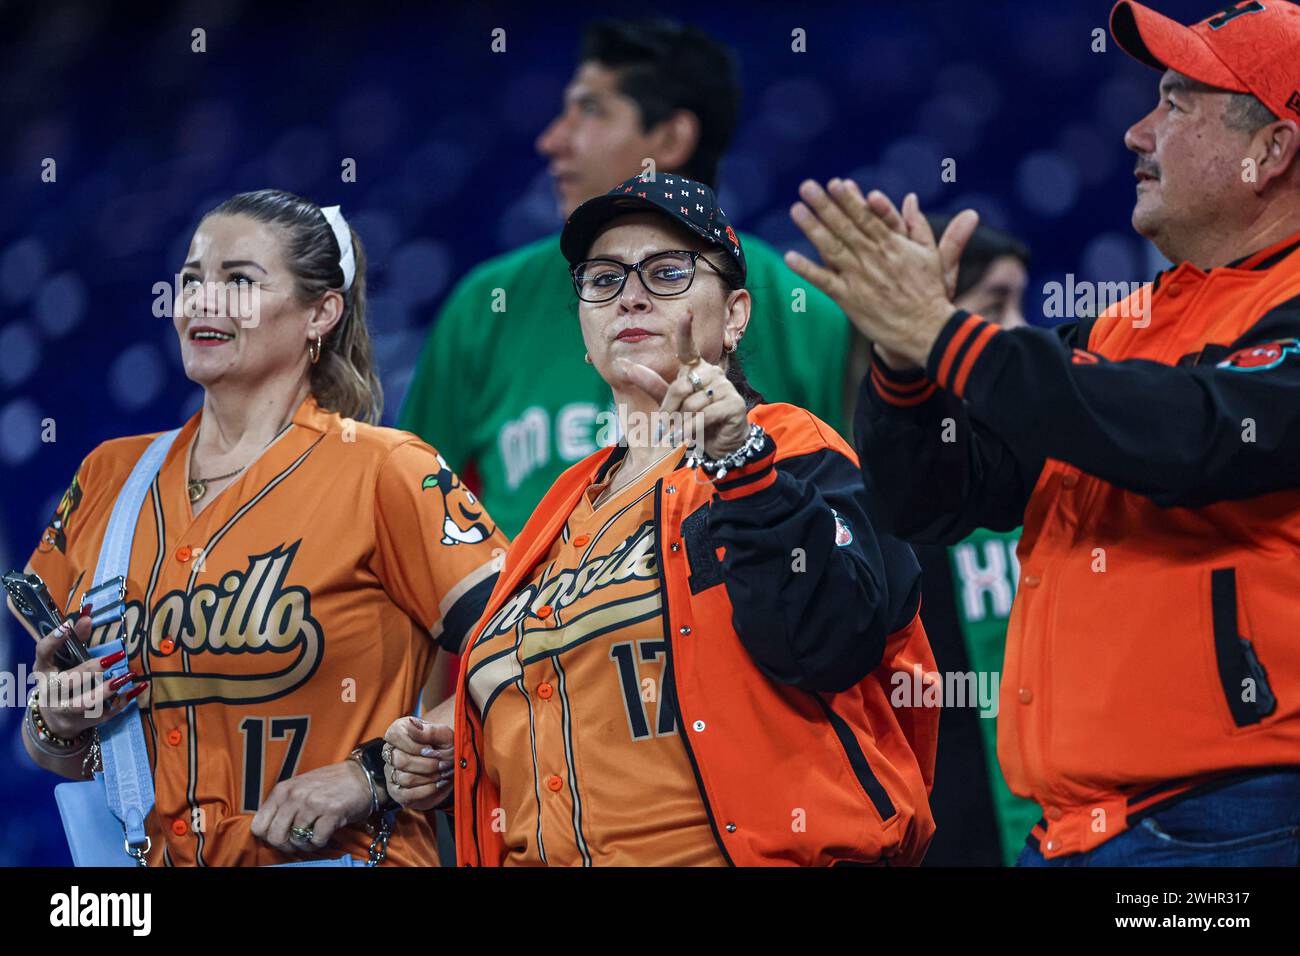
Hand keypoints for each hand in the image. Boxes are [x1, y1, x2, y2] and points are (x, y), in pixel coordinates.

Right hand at [31, 613, 143, 740]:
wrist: (54, 719)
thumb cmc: (62, 679)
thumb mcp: (64, 659)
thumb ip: (77, 637)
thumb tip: (88, 613)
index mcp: (43, 670)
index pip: (43, 653)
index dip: (53, 640)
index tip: (67, 626)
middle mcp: (50, 691)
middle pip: (68, 681)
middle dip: (91, 669)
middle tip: (116, 656)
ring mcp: (65, 709)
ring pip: (84, 703)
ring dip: (107, 690)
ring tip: (128, 675)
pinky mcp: (83, 721)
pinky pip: (105, 713)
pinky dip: (122, 702)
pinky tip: (137, 689)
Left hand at [251, 760, 373, 853]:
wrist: (362, 774)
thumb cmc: (330, 783)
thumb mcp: (299, 788)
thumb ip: (282, 805)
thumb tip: (269, 831)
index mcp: (283, 790)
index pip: (258, 825)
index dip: (268, 836)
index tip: (281, 835)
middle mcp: (295, 795)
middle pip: (274, 836)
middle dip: (286, 844)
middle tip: (297, 841)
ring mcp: (313, 803)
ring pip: (295, 840)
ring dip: (305, 843)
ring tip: (314, 834)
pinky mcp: (331, 812)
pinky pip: (316, 840)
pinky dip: (320, 841)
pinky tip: (325, 832)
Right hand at [382, 715, 454, 810]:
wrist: (452, 768)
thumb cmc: (446, 748)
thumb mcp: (445, 736)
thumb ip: (429, 731)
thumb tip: (411, 723)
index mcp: (399, 732)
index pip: (394, 735)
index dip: (415, 745)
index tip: (433, 749)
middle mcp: (390, 752)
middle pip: (399, 760)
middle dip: (426, 764)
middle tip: (442, 764)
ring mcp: (391, 772)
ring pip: (404, 778)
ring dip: (429, 777)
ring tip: (442, 774)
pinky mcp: (396, 791)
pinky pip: (406, 794)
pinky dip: (426, 790)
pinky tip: (437, 784)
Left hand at [617, 309, 749, 458]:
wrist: (720, 444)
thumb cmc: (694, 420)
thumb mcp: (670, 403)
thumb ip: (651, 384)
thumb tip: (625, 365)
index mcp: (696, 369)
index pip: (689, 348)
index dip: (686, 331)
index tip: (686, 313)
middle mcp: (712, 373)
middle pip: (680, 387)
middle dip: (669, 411)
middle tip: (665, 429)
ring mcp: (724, 387)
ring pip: (691, 404)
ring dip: (680, 424)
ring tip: (678, 436)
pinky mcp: (733, 404)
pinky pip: (704, 415)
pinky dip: (690, 430)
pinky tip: (685, 439)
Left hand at [784, 178, 979, 367]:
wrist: (925, 329)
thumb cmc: (929, 291)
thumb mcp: (930, 254)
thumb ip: (917, 225)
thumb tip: (910, 198)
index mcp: (893, 245)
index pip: (866, 217)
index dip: (850, 199)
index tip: (836, 183)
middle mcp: (874, 258)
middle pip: (845, 227)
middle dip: (825, 205)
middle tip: (807, 187)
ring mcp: (860, 278)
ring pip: (832, 248)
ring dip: (812, 229)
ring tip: (796, 210)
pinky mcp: (850, 299)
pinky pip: (824, 282)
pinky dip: (807, 270)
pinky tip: (790, 257)